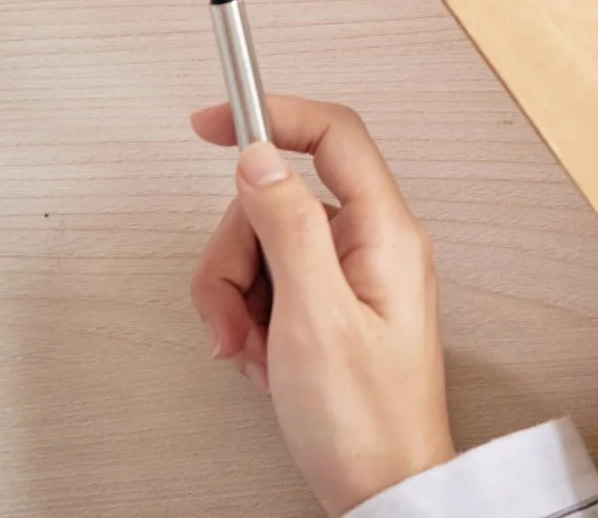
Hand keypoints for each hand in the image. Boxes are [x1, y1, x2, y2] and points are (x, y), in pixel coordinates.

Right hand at [189, 97, 453, 515]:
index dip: (272, 116)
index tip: (212, 122)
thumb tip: (260, 158)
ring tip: (254, 351)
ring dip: (239, 299)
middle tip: (234, 317)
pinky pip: (271, 287)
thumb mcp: (314, 318)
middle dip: (235, 256)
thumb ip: (286, 227)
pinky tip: (265, 359)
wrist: (384, 490)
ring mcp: (352, 277)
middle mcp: (373, 244)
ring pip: (264, 246)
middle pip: (278, 200)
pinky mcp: (332, 308)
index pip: (332, 135)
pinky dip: (252, 321)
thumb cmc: (365, 421)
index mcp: (385, 232)